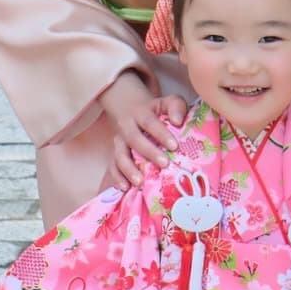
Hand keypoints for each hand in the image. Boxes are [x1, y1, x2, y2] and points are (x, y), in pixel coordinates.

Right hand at [102, 72, 187, 189]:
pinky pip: (112, 166)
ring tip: (140, 182)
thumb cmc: (156, 110)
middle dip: (148, 152)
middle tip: (164, 164)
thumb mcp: (167, 102)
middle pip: (134, 139)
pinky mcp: (115, 154)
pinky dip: (117, 177)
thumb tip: (178, 121)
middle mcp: (127, 127)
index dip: (161, 133)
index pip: (150, 122)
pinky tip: (125, 187)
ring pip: (119, 155)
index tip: (174, 146)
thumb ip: (176, 107)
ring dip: (128, 169)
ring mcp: (119, 142)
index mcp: (141, 113)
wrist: (129, 108)